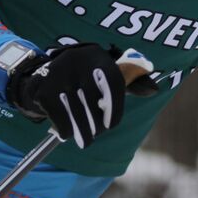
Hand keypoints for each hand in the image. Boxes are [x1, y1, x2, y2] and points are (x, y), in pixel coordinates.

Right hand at [6, 43, 126, 147]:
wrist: (44, 76)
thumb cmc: (84, 79)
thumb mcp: (104, 75)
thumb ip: (131, 82)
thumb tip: (154, 89)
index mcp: (97, 56)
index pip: (112, 82)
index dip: (114, 107)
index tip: (111, 126)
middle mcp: (77, 60)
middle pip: (93, 100)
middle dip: (96, 124)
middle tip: (96, 134)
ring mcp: (58, 73)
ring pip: (76, 111)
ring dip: (82, 131)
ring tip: (85, 140)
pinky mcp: (43, 88)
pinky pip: (59, 116)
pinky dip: (65, 129)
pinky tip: (68, 133)